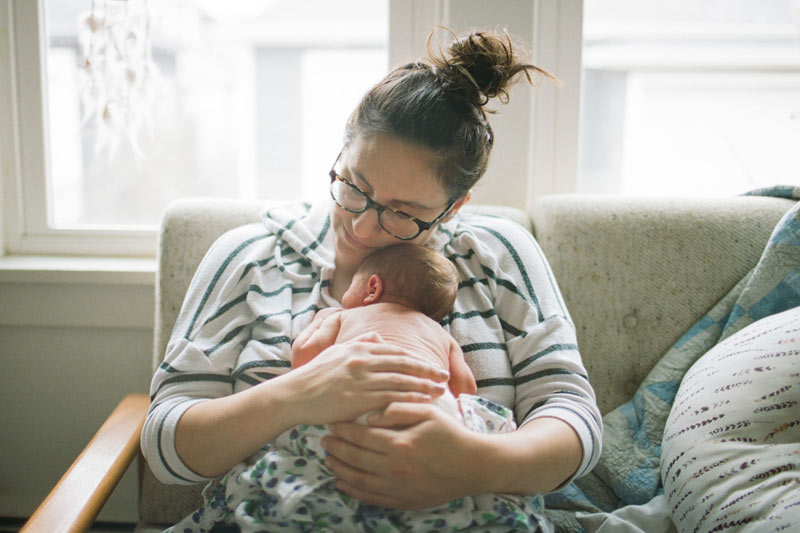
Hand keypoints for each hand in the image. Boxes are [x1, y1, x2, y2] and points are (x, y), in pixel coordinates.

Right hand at [277, 332, 448, 426]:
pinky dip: (409, 400)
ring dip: (424, 386)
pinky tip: (422, 404)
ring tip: (440, 392)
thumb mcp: (336, 352)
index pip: (395, 352)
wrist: (295, 395)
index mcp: (359, 349)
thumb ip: (359, 343)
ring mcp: (362, 379)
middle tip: (443, 376)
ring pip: (401, 381)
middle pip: (403, 364)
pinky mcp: (360, 398)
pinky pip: (391, 398)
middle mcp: (363, 361)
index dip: (415, 358)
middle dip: (427, 370)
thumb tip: (376, 338)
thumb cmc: (315, 376)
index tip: (429, 365)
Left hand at [321, 401, 484, 508]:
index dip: (344, 430)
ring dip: (340, 469)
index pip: (362, 435)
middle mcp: (394, 467)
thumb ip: (399, 408)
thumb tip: (371, 416)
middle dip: (337, 448)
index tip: (332, 423)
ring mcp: (397, 487)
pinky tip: (342, 483)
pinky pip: (370, 498)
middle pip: (355, 458)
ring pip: (358, 480)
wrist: (473, 466)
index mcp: (399, 443)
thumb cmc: (450, 435)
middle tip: (324, 440)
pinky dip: (353, 491)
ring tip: (329, 459)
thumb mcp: (428, 412)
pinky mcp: (402, 500)